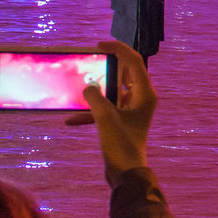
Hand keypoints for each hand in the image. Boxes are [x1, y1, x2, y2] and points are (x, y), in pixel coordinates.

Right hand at [70, 41, 154, 178]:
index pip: (134, 61)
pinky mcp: (122, 121)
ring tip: (81, 87)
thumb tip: (88, 85)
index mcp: (145, 93)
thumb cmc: (121, 145)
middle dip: (107, 67)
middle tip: (92, 60)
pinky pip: (106, 109)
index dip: (118, 48)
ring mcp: (132, 110)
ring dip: (96, 91)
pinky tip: (72, 120)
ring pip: (113, 91)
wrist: (126, 174)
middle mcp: (141, 98)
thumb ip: (95, 97)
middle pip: (124, 73)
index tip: (100, 44)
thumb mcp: (105, 117)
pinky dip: (91, 112)